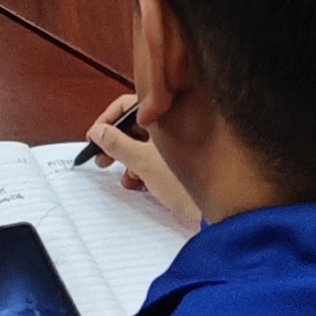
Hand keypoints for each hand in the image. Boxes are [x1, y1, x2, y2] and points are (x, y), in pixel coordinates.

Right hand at [84, 94, 198, 225]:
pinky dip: (143, 165)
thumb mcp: (143, 162)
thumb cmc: (186, 182)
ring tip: (122, 174)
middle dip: (115, 141)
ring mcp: (181, 139)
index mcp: (168, 112)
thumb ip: (116, 144)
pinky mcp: (184, 158)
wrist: (221, 211)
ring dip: (128, 156)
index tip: (94, 138)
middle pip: (135, 123)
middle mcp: (175, 120)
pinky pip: (155, 154)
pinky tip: (138, 182)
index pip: (128, 104)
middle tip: (101, 157)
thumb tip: (97, 131)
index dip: (107, 120)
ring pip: (144, 141)